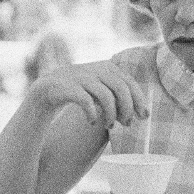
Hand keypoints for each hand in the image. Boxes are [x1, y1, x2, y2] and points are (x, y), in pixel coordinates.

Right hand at [27, 61, 149, 128]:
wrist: (49, 88)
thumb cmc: (82, 91)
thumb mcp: (102, 87)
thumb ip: (119, 92)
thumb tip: (142, 111)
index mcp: (107, 67)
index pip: (129, 83)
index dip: (139, 100)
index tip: (143, 116)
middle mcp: (96, 69)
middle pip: (121, 88)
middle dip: (127, 108)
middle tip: (126, 124)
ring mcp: (82, 77)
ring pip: (106, 96)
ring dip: (111, 114)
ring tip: (110, 126)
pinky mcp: (68, 87)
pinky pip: (86, 101)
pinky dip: (92, 113)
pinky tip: (92, 121)